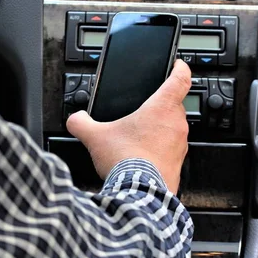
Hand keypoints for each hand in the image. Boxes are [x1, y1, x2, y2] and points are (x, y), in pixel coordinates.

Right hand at [66, 60, 191, 193]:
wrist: (139, 192)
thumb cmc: (126, 160)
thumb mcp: (95, 136)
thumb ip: (82, 123)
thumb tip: (76, 119)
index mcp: (162, 107)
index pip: (181, 78)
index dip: (180, 68)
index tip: (177, 65)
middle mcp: (176, 124)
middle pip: (175, 105)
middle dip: (159, 107)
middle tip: (143, 112)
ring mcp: (180, 144)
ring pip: (173, 129)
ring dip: (160, 130)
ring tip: (139, 137)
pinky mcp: (178, 163)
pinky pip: (171, 149)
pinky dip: (160, 149)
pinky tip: (143, 156)